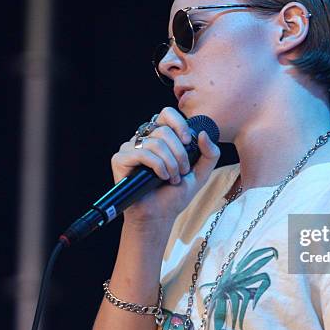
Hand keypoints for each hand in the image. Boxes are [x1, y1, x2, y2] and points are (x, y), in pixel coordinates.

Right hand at [111, 107, 220, 226]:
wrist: (159, 215)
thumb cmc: (175, 194)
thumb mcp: (201, 173)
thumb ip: (210, 153)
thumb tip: (203, 133)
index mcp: (160, 137)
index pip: (167, 114)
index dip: (179, 124)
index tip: (188, 142)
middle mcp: (144, 139)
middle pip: (164, 130)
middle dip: (179, 153)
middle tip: (182, 171)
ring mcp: (130, 148)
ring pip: (155, 142)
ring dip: (170, 163)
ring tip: (172, 178)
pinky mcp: (120, 159)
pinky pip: (142, 153)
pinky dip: (157, 166)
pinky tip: (161, 178)